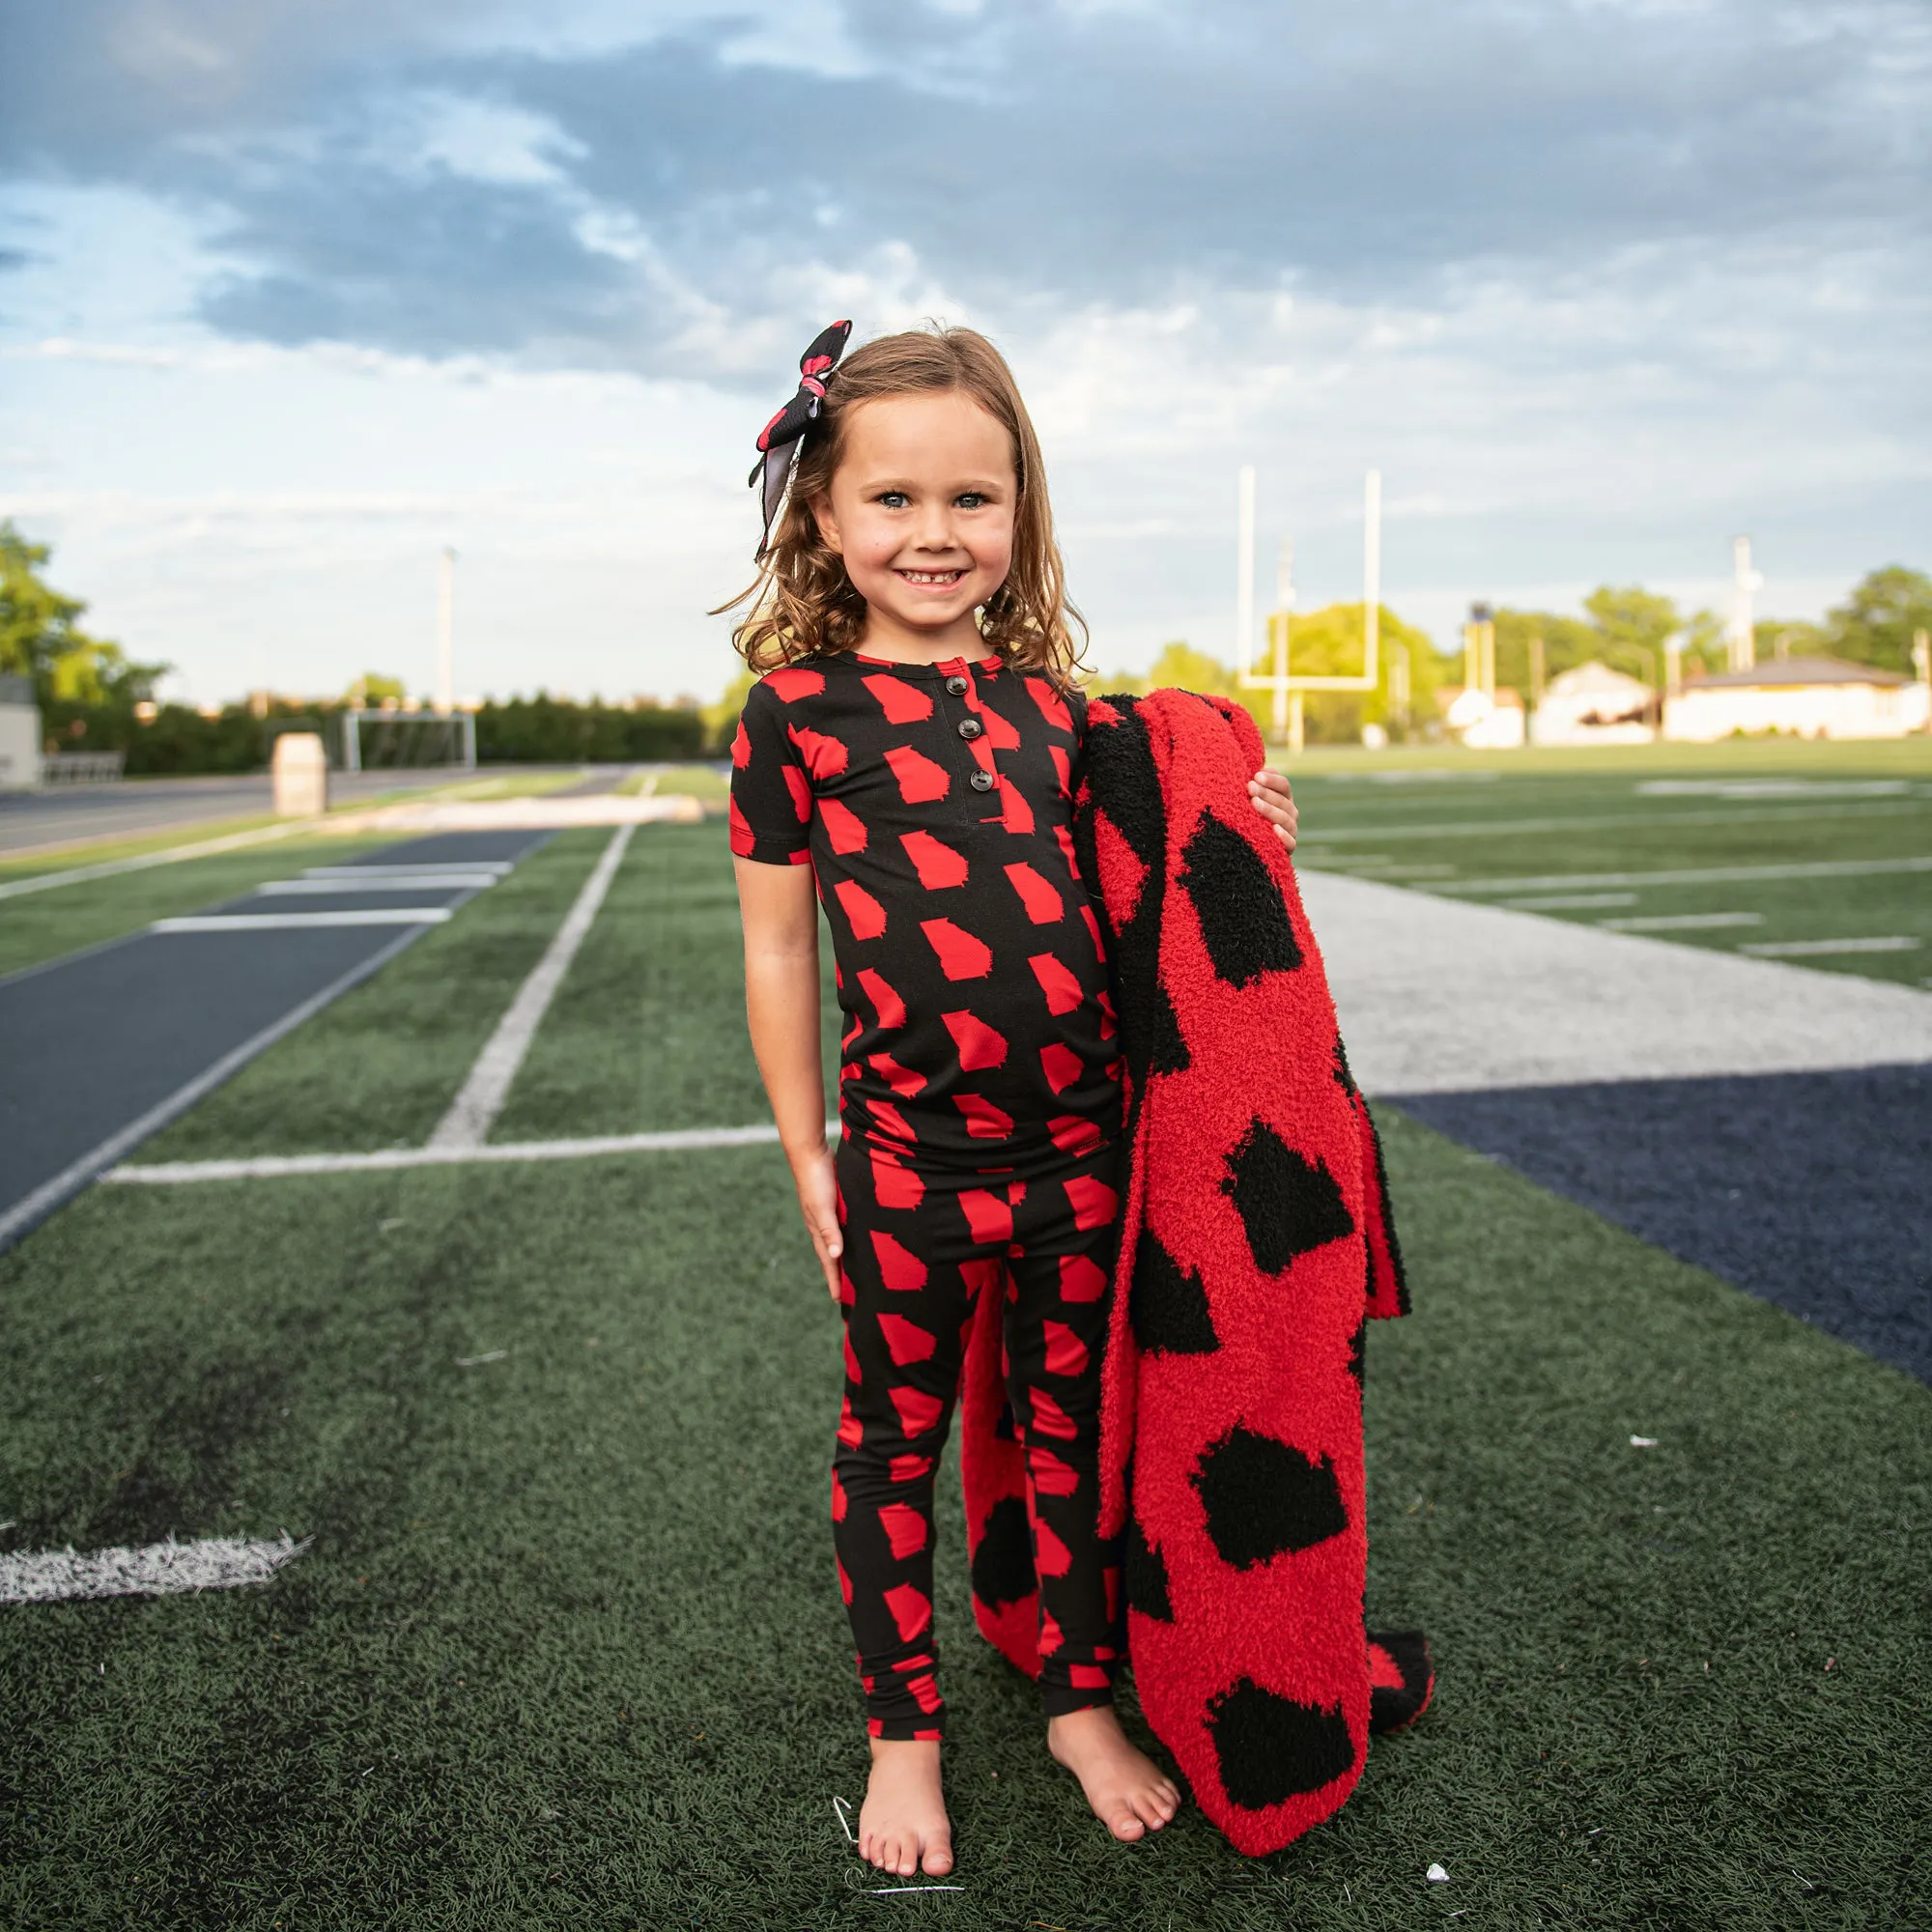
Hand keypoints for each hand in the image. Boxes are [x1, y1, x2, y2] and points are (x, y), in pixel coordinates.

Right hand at [791, 1144, 844, 1300]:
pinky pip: (843, 1224)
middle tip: (849, 1292)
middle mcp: (822, 1225)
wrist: (809, 1151)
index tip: (839, 1300)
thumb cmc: (816, 1179)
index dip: (834, 1280)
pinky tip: (858, 1235)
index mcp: (818, 1230)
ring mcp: (828, 1213)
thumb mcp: (823, 1206)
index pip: (828, 1261)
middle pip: (832, 1254)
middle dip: (838, 1273)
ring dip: (845, 1255)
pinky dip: (849, 1235)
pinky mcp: (835, 1201)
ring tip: (855, 1268)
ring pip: (838, 1239)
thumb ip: (830, 1230)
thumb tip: (836, 1255)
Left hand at [1247, 767, 1297, 853]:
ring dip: (1270, 810)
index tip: (1256, 776)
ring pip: (1286, 819)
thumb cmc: (1247, 817)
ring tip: (1255, 803)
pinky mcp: (1288, 849)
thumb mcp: (1249, 799)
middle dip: (1266, 793)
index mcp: (1283, 799)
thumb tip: (1259, 769)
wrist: (1247, 849)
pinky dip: (1284, 836)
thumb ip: (1255, 785)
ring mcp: (1291, 831)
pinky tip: (1274, 829)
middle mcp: (1290, 813)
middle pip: (1283, 801)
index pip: (1284, 785)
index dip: (1272, 780)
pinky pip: (1291, 843)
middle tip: (1250, 787)